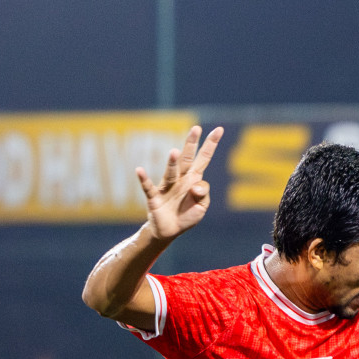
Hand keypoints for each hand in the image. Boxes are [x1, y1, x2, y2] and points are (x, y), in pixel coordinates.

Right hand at [138, 125, 224, 240]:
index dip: (210, 145)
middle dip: (191, 144)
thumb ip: (203, 194)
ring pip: (171, 172)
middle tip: (196, 128)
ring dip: (172, 163)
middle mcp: (181, 179)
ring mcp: (167, 187)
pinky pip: (148, 187)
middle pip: (187, 158)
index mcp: (194, 179)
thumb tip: (195, 186)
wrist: (170, 231)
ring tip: (174, 152)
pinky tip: (139, 170)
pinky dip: (144, 179)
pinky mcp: (155, 197)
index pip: (203, 158)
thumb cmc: (187, 215)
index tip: (219, 129)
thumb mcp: (202, 206)